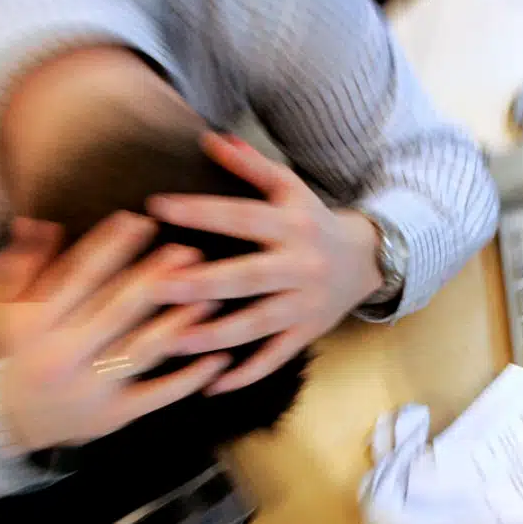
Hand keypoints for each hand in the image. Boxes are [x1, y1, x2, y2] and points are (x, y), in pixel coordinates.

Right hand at [0, 211, 230, 451]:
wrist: (3, 419)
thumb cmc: (10, 350)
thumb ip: (19, 264)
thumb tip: (37, 222)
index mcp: (32, 325)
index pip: (77, 277)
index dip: (109, 246)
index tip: (139, 220)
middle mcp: (62, 356)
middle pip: (117, 309)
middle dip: (155, 278)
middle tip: (189, 251)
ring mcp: (90, 388)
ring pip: (143, 349)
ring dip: (180, 322)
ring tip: (212, 297)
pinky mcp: (114, 415)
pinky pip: (158, 395)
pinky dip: (190, 378)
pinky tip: (219, 358)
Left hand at [145, 132, 383, 393]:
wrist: (367, 260)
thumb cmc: (313, 221)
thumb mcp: (290, 187)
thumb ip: (250, 164)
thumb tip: (209, 138)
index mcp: (291, 225)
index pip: (241, 216)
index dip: (201, 212)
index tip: (157, 206)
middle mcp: (299, 266)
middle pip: (246, 277)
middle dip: (200, 284)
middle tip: (155, 287)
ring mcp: (304, 304)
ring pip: (257, 323)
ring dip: (214, 335)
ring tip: (172, 341)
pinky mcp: (307, 334)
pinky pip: (274, 357)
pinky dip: (245, 374)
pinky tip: (210, 385)